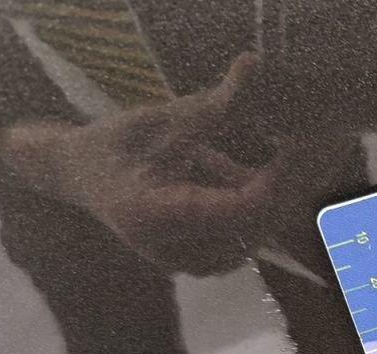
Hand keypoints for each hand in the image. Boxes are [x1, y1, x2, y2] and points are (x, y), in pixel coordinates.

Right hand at [0, 54, 279, 274]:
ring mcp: (190, 265)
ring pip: (256, 231)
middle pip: (257, 225)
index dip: (277, 179)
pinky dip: (246, 203)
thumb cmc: (115, 143)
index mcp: (156, 217)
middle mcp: (175, 252)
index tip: (294, 144)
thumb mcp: (161, 118)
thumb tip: (253, 64)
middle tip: (273, 143)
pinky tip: (213, 175)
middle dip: (276, 184)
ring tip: (211, 158)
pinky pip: (246, 237)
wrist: (82, 177)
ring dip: (256, 191)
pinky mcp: (203, 265)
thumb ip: (213, 104)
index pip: (242, 210)